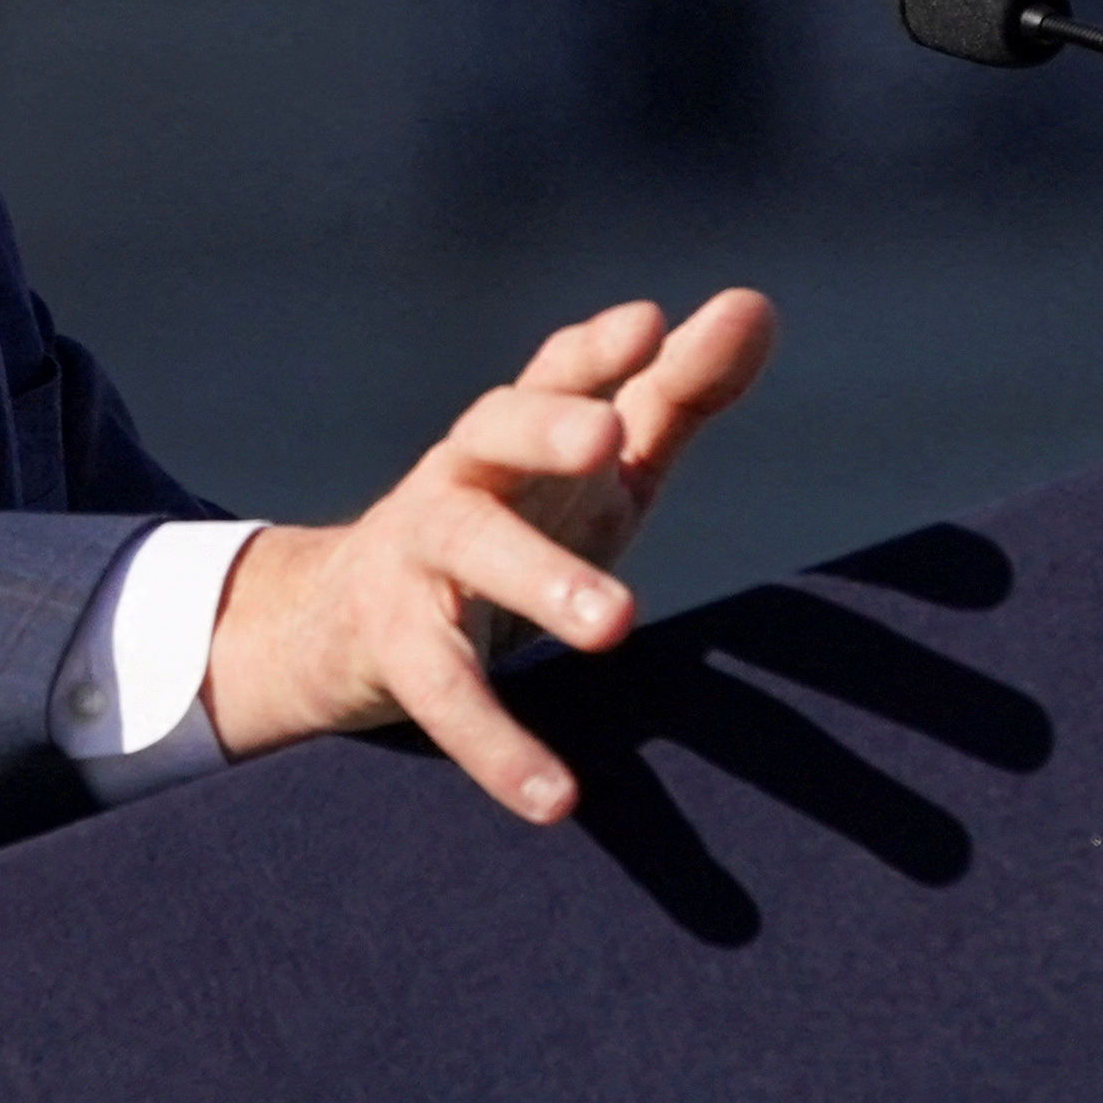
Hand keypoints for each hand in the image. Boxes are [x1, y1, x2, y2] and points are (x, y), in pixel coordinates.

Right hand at [201, 289, 777, 818]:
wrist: (348, 624)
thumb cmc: (513, 526)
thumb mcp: (596, 470)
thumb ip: (674, 395)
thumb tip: (753, 306)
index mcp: (515, 430)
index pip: (554, 372)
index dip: (595, 350)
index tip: (648, 327)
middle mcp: (460, 474)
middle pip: (493, 432)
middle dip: (546, 431)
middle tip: (608, 442)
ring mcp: (418, 555)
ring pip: (469, 551)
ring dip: (537, 578)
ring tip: (613, 624)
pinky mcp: (395, 645)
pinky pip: (442, 692)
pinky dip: (496, 744)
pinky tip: (554, 796)